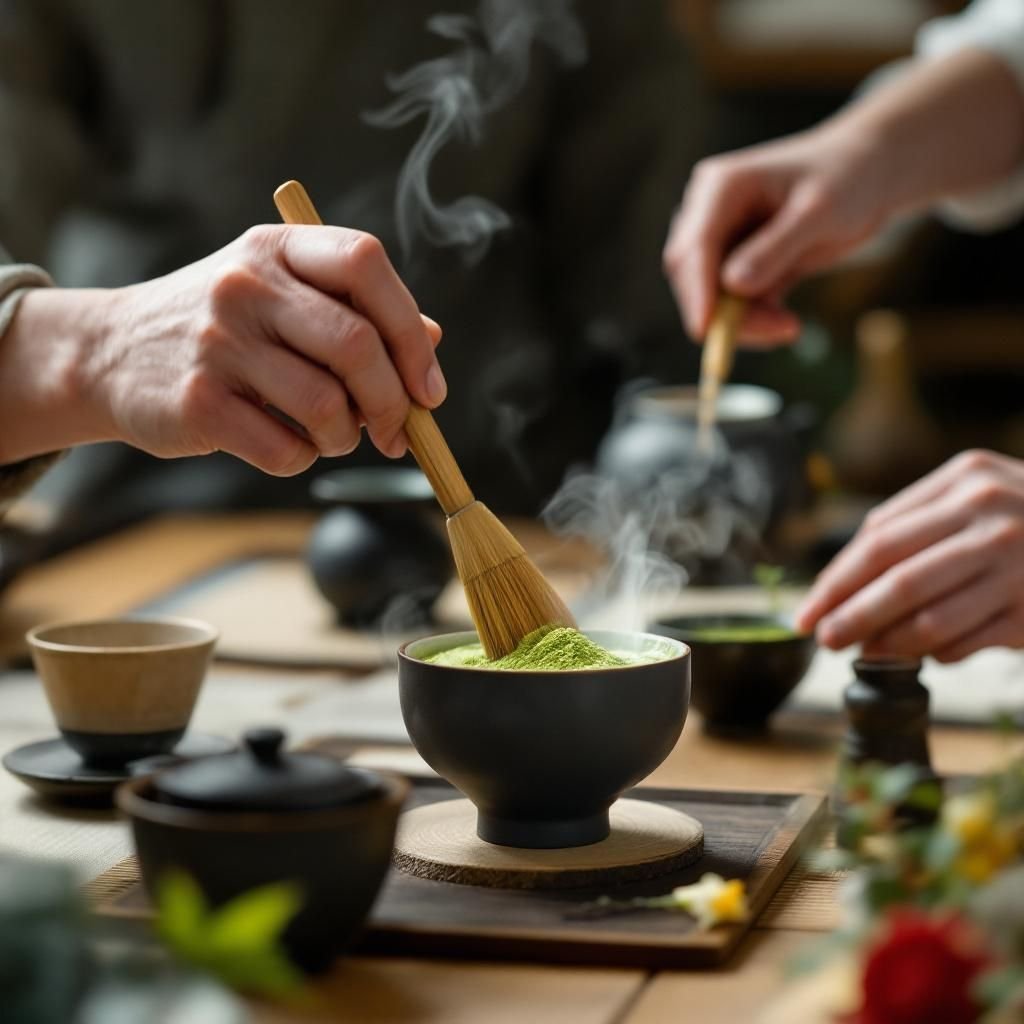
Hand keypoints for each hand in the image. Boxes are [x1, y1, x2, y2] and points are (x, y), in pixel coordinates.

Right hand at [4, 225, 444, 473]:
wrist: (110, 353)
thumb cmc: (223, 328)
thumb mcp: (283, 294)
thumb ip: (356, 311)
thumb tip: (431, 342)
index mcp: (278, 249)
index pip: (366, 265)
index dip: (411, 331)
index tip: (428, 387)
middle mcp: (247, 286)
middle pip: (357, 346)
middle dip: (392, 403)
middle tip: (395, 431)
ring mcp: (218, 343)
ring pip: (327, 406)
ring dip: (346, 437)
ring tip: (333, 435)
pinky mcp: (197, 403)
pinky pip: (285, 449)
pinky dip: (303, 458)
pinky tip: (289, 444)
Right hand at [663, 123, 887, 345]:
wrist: (871, 174)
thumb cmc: (849, 178)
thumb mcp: (820, 212)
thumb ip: (776, 247)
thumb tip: (733, 285)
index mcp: (721, 188)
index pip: (695, 246)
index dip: (697, 290)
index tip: (706, 330)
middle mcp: (711, 213)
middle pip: (694, 277)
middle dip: (726, 313)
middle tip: (777, 332)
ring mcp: (723, 240)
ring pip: (712, 298)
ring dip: (746, 322)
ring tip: (790, 327)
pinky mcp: (739, 264)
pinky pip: (734, 306)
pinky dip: (756, 321)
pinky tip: (786, 322)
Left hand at [795, 450, 1023, 661]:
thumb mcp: (975, 492)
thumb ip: (914, 524)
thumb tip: (847, 581)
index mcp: (965, 481)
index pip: (877, 539)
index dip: (836, 580)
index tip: (808, 609)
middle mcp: (993, 519)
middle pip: (897, 579)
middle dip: (849, 615)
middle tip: (822, 638)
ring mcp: (1019, 567)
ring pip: (930, 618)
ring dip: (887, 642)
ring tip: (863, 651)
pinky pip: (967, 641)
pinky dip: (936, 652)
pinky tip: (923, 653)